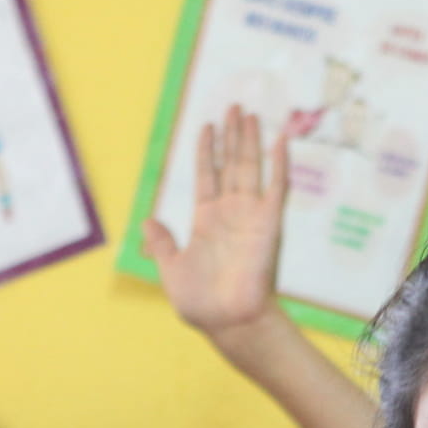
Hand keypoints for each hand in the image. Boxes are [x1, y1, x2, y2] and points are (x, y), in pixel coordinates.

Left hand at [145, 104, 289, 339]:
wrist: (229, 321)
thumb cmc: (201, 303)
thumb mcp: (171, 270)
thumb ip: (163, 244)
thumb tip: (147, 221)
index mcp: (205, 220)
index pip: (207, 175)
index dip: (207, 151)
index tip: (208, 127)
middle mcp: (229, 213)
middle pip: (231, 164)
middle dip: (232, 135)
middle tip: (234, 106)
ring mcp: (250, 216)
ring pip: (251, 168)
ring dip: (251, 140)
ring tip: (250, 112)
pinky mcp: (269, 224)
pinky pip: (277, 188)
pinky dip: (280, 164)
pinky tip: (280, 139)